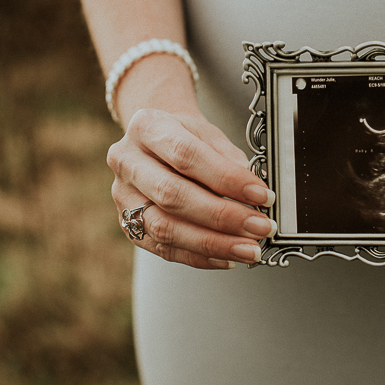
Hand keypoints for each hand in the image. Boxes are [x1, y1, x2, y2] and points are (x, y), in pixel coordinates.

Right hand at [107, 108, 276, 268]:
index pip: (187, 156)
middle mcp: (127, 161)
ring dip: (213, 243)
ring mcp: (123, 196)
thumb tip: (252, 194)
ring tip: (248, 249)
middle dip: (222, 217)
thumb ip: (229, 159)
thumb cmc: (186, 135)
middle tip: (258, 227)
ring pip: (165, 228)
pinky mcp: (127, 224)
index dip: (227, 179)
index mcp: (147, 127)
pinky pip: (163, 249)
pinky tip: (227, 258)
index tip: (261, 195)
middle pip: (172, 195)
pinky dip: (199, 257)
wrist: (156, 141)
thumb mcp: (209, 133)